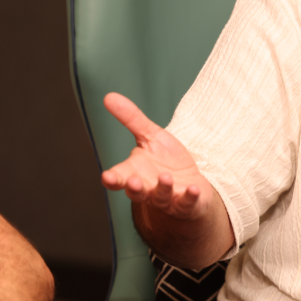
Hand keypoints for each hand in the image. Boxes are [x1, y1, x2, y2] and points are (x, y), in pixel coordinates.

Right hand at [101, 93, 211, 220]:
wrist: (190, 182)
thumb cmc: (166, 160)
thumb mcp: (150, 136)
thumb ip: (131, 119)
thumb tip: (108, 96)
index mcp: (134, 173)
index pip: (119, 178)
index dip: (112, 179)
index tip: (106, 177)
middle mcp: (148, 189)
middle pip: (136, 192)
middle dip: (134, 188)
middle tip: (132, 182)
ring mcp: (168, 199)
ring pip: (161, 197)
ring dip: (162, 189)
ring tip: (165, 177)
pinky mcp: (187, 204)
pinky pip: (187, 203)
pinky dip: (189, 197)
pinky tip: (193, 188)